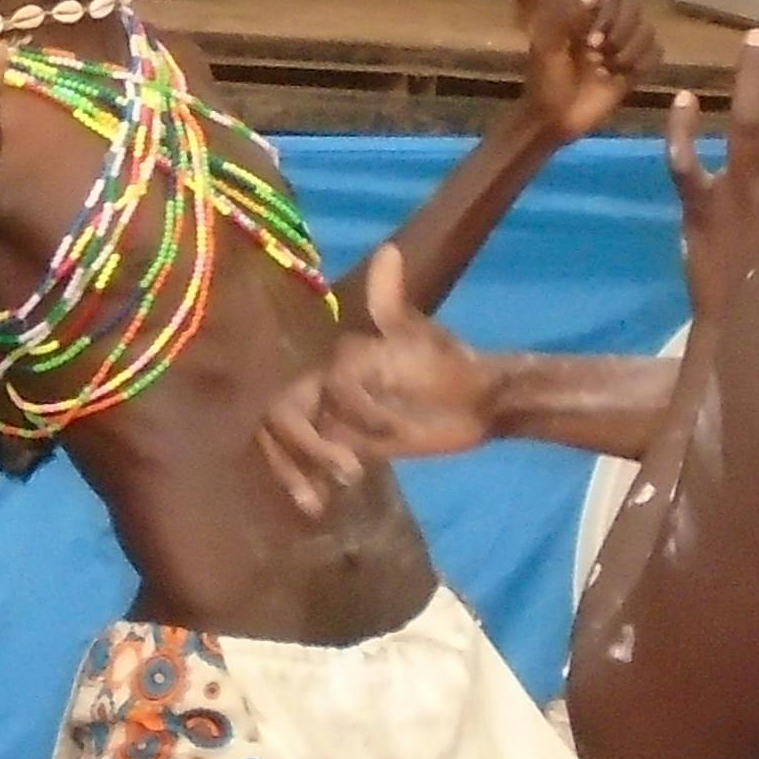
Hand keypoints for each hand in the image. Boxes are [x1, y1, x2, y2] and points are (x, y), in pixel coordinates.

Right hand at [258, 250, 504, 516]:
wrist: (479, 403)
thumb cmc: (449, 366)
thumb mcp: (417, 337)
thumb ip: (390, 303)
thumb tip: (388, 252)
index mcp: (330, 356)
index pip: (291, 388)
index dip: (312, 418)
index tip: (365, 432)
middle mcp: (321, 383)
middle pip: (280, 420)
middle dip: (299, 453)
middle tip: (346, 474)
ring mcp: (330, 416)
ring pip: (286, 445)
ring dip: (296, 472)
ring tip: (318, 503)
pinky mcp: (346, 443)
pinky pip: (308, 464)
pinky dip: (304, 482)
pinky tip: (316, 506)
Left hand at [518, 0, 645, 143]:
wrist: (554, 119)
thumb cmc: (546, 82)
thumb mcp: (549, 47)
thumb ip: (570, 16)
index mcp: (585, 18)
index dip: (608, 16)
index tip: (590, 41)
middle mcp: (606, 29)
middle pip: (634, 12)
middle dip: (621, 34)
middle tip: (599, 57)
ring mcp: (621, 50)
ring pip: (648, 32)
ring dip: (632, 51)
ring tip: (611, 69)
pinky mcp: (634, 72)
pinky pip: (656, 55)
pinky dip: (644, 64)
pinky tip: (625, 77)